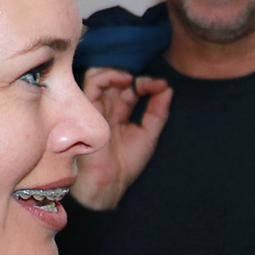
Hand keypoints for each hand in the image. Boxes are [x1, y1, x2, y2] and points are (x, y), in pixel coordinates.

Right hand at [73, 67, 171, 208]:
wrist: (108, 181)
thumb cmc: (125, 163)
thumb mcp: (149, 134)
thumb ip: (158, 111)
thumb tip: (168, 88)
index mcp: (119, 113)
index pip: (131, 89)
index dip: (146, 83)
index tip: (161, 87)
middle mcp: (106, 108)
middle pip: (117, 80)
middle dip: (136, 77)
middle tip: (151, 85)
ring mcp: (96, 107)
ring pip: (102, 76)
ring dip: (121, 73)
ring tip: (135, 81)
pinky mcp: (87, 107)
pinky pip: (92, 81)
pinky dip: (109, 76)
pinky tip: (125, 81)